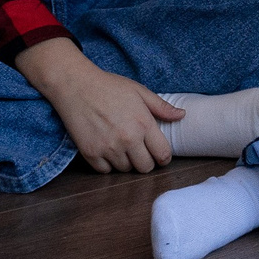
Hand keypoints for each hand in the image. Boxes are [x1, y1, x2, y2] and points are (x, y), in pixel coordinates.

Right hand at [15, 37, 181, 173]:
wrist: (76, 86)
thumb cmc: (110, 86)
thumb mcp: (139, 91)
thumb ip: (162, 107)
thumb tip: (182, 116)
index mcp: (143, 124)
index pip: (163, 154)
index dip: (164, 156)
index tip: (160, 154)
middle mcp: (127, 139)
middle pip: (145, 168)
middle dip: (146, 161)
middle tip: (141, 150)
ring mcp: (108, 149)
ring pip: (125, 171)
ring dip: (127, 162)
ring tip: (122, 146)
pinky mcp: (90, 154)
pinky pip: (105, 171)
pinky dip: (108, 164)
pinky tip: (108, 149)